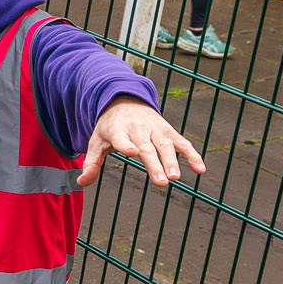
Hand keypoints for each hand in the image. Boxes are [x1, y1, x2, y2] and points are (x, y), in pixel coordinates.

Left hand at [79, 96, 205, 189]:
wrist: (124, 101)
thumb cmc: (110, 127)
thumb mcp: (96, 141)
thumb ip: (91, 162)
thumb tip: (82, 182)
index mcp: (117, 130)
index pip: (121, 139)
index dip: (126, 145)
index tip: (132, 152)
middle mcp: (137, 128)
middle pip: (147, 147)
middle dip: (155, 163)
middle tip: (161, 181)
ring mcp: (155, 129)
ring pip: (165, 145)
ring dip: (173, 161)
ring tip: (176, 177)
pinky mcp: (168, 130)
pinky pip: (182, 142)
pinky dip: (192, 155)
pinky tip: (201, 169)